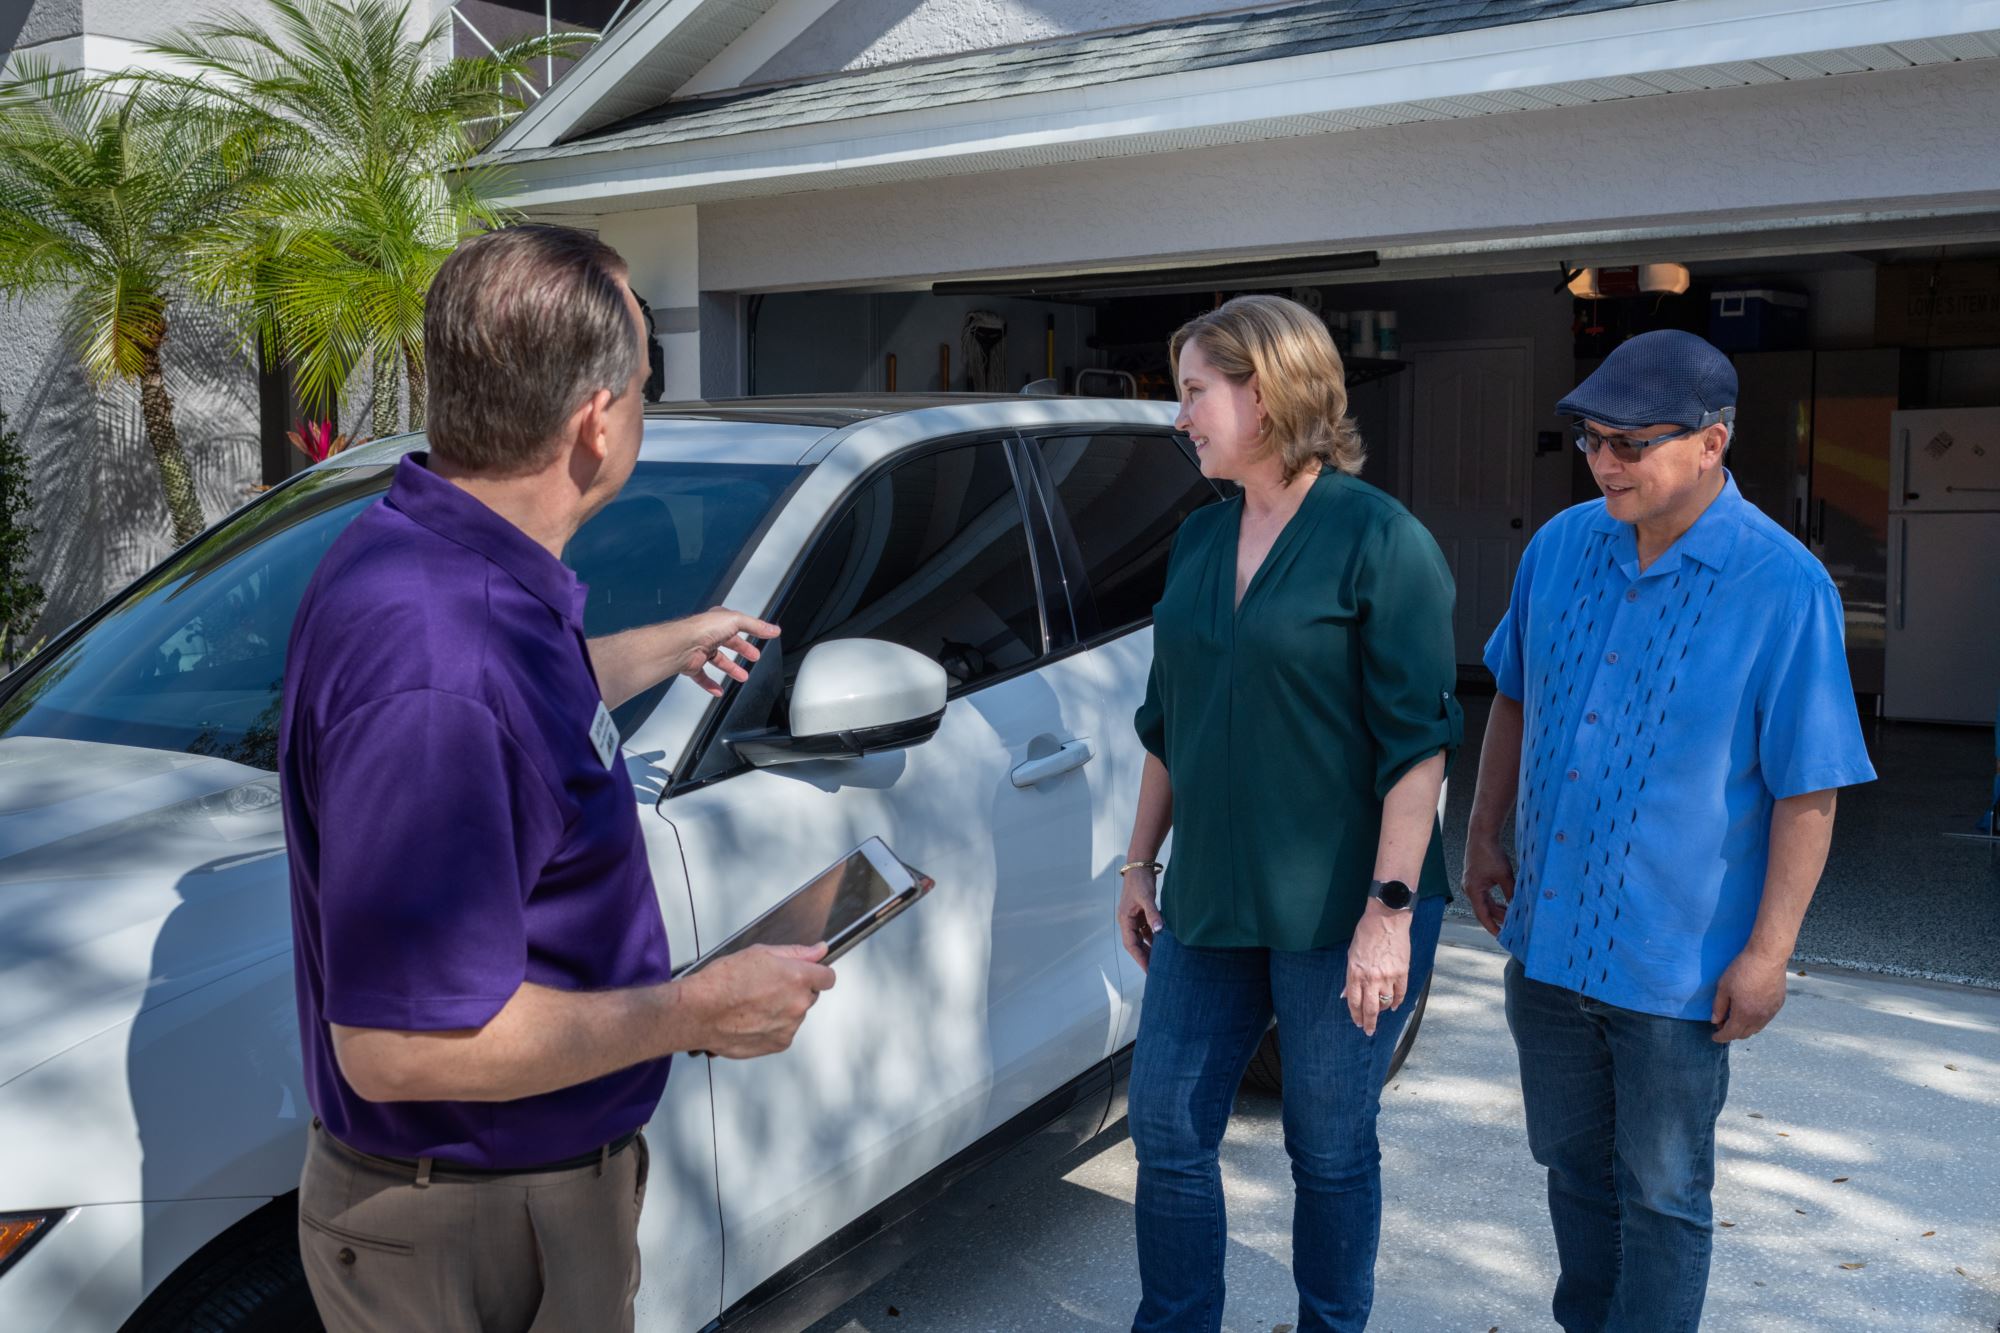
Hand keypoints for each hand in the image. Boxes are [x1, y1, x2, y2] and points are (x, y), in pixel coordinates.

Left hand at [674, 608, 779, 697]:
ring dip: (731, 669)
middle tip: (754, 656)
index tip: (764, 636)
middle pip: (729, 643)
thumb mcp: (736, 621)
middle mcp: (708, 634)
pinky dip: (711, 685)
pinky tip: (719, 690)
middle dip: (743, 650)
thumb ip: (756, 626)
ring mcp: (700, 650)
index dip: (752, 631)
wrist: (682, 645)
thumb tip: (773, 629)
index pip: (739, 625)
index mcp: (718, 621)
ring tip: (743, 676)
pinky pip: (702, 677)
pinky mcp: (693, 665)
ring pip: (718, 661)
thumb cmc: (703, 628)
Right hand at [679, 943, 834, 1058]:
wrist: (698, 1012)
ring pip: (794, 1015)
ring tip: (753, 1004)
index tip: (808, 974)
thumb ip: (795, 953)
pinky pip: (783, 1032)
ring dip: (781, 1010)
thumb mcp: (759, 953)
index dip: (817, 973)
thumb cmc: (722, 982)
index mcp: (797, 978)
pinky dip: (771, 1026)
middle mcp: (798, 1004)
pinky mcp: (778, 1044)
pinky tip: (751, 1018)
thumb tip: (818, 950)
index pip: (827, 977)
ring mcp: (789, 1026)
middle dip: (794, 991)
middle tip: (766, 987)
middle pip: (809, 996)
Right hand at [1116, 868, 1162, 972]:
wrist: (1140, 865)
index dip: (1140, 958)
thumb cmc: (1140, 881)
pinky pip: (1147, 930)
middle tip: (1157, 970)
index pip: (1131, 944)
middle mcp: (1128, 921)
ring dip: (1150, 948)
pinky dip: (1154, 937)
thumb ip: (1153, 915)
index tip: (1149, 970)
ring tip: (1161, 960)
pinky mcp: (1141, 913)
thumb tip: (1159, 931)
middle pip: (1136, 944)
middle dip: (1145, 956)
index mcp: (1125, 919)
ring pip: (1142, 938)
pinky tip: (1163, 943)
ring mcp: (1134, 917)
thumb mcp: (1147, 898)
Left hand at [1345, 900, 1412, 1035]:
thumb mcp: (1351, 954)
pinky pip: (1400, 994)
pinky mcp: (1402, 972)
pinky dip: (1397, 1002)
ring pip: (1385, 1003)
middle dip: (1368, 1023)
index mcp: (1355, 972)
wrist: (1387, 919)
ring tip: (1380, 1015)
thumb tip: (1346, 994)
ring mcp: (1388, 976)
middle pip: (1370, 1008)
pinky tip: (1394, 1006)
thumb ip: (1350, 977)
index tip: (1357, 1023)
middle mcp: (1371, 978)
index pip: (1354, 1001)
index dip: (1355, 1015)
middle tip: (1368, 1031)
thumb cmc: (1366, 933)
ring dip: (1382, 1012)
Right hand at [1460, 834, 1515, 936]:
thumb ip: (1510, 893)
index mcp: (1473, 890)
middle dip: (1498, 918)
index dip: (1492, 926)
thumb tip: (1517, 906)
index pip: (1483, 914)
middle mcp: (1469, 889)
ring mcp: (1471, 884)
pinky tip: (1505, 904)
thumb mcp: (1505, 876)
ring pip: (1485, 902)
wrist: (1482, 836)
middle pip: (1484, 909)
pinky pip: (1484, 895)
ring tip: (1512, 916)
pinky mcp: (1475, 879)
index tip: (1500, 936)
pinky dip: (1494, 901)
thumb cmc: (1490, 854)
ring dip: (1497, 909)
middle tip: (1512, 927)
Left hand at [1711, 946, 1787, 1042]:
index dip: (1721, 1037)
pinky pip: (1765, 1019)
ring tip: (1735, 1018)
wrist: (1767, 958)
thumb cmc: (1743, 970)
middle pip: (1744, 1034)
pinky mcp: (1778, 1005)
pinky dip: (1756, 1020)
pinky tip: (1750, 1010)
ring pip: (1756, 1028)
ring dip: (1745, 1028)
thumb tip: (1715, 1021)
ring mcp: (1771, 1012)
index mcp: (1744, 1014)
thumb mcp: (1723, 986)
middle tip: (1722, 1025)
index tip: (1714, 1037)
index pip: (1731, 1034)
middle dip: (1732, 1033)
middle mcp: (1759, 1017)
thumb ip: (1719, 1006)